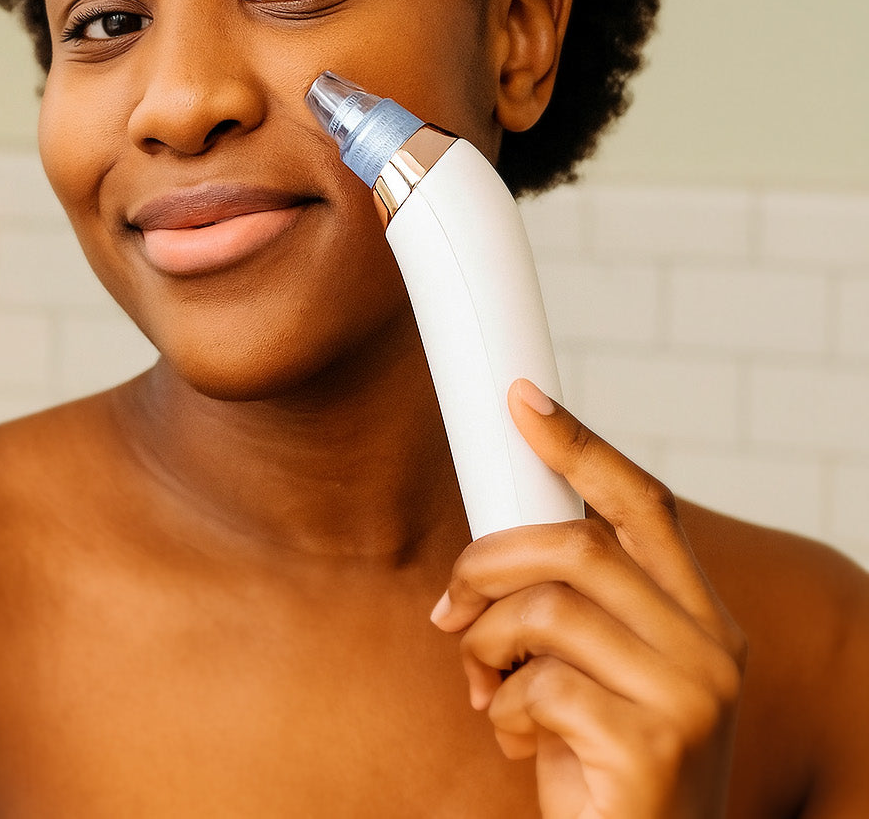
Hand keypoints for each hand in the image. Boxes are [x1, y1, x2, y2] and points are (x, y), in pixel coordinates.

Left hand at [430, 379, 746, 818]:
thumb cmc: (601, 763)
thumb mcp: (595, 671)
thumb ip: (572, 605)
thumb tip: (491, 546)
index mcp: (699, 616)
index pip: (644, 503)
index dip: (579, 445)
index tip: (521, 399)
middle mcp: (710, 648)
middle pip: (578, 545)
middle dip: (490, 560)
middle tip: (452, 602)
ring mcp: (690, 698)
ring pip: (548, 609)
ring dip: (486, 641)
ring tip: (484, 681)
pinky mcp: (651, 748)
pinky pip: (540, 686)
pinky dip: (502, 709)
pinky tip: (514, 738)